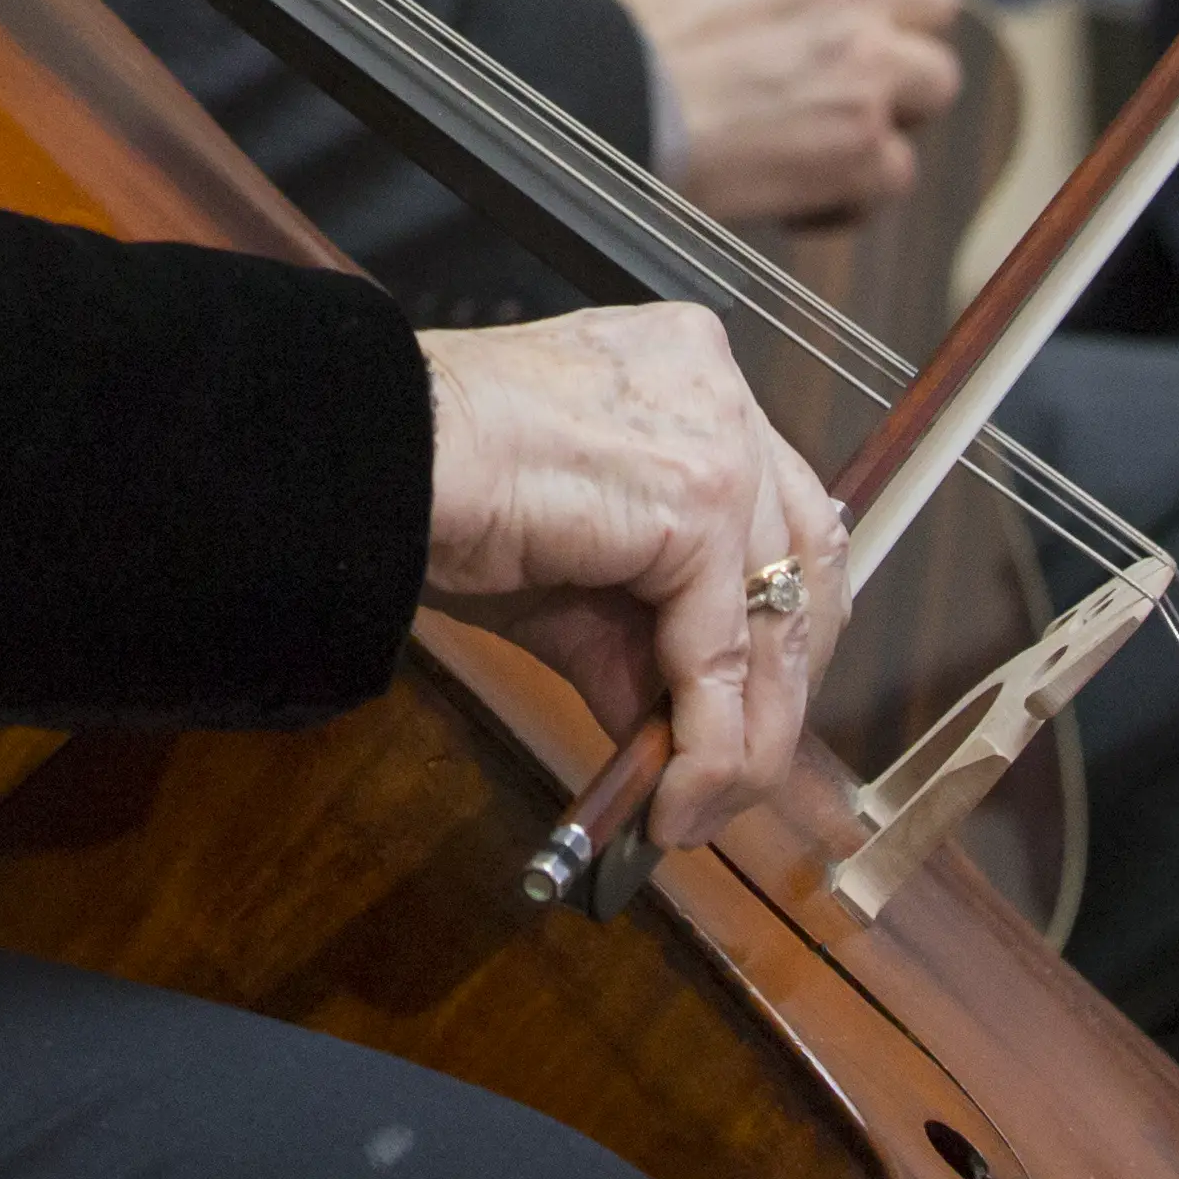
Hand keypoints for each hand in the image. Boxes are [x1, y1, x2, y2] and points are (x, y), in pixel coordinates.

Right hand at [418, 304, 847, 851]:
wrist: (375, 462)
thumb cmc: (439, 493)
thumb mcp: (567, 574)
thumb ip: (636, 641)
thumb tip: (681, 747)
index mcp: (687, 371)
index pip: (782, 507)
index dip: (779, 619)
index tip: (754, 702)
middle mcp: (718, 383)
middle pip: (803, 557)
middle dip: (781, 682)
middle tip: (738, 773)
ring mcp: (718, 436)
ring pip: (774, 615)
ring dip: (749, 736)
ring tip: (703, 808)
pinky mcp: (699, 497)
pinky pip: (723, 652)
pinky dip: (711, 740)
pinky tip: (679, 794)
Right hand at [560, 0, 957, 225]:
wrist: (585, 93)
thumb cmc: (601, 11)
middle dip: (894, 27)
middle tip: (843, 57)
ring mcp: (865, 57)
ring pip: (935, 78)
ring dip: (890, 104)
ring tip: (830, 125)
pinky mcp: (859, 142)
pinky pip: (895, 170)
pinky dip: (853, 188)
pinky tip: (804, 190)